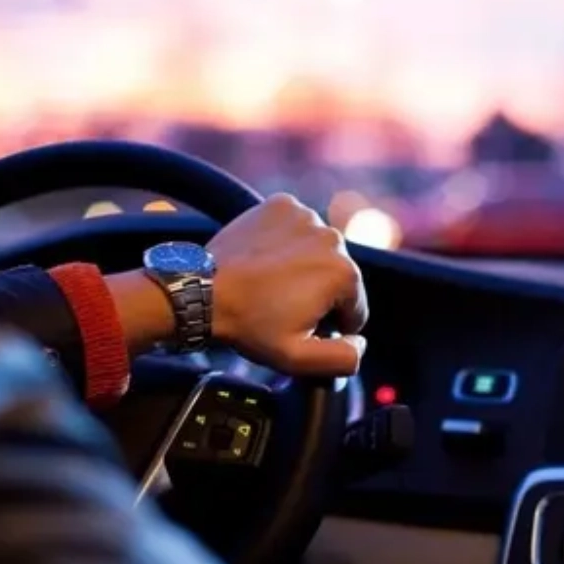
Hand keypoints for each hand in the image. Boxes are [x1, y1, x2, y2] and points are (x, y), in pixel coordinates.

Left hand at [208, 193, 367, 376]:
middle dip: (317, 293)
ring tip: (270, 283)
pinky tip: (265, 259)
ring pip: (317, 250)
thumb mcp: (298, 357)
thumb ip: (343, 358)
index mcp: (344, 274)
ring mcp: (305, 216)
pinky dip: (286, 241)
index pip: (354, 308)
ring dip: (303, 265)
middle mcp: (331, 237)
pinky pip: (296, 227)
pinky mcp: (281, 205)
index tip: (298, 325)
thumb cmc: (247, 324)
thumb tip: (361, 343)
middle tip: (280, 305)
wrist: (202, 290)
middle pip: (337, 276)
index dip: (329, 324)